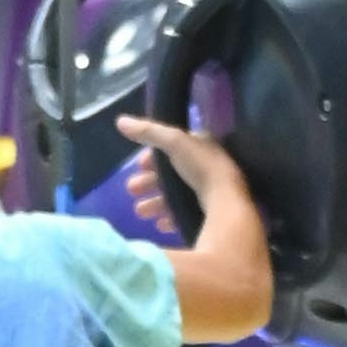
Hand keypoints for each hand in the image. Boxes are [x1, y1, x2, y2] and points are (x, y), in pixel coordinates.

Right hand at [118, 116, 238, 249]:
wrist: (227, 202)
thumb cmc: (202, 167)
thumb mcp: (174, 142)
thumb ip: (148, 131)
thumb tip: (120, 121)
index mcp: (202, 147)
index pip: (173, 148)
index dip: (153, 156)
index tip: (138, 165)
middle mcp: (207, 167)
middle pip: (172, 175)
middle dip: (149, 183)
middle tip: (132, 190)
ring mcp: (210, 193)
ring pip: (176, 197)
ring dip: (155, 203)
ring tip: (141, 212)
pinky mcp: (210, 215)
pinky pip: (186, 215)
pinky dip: (171, 218)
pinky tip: (160, 224)